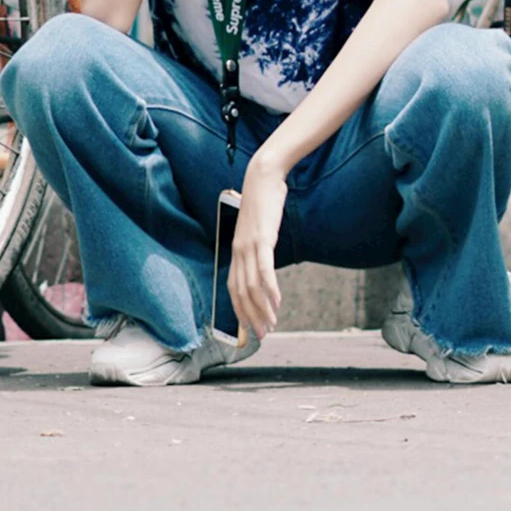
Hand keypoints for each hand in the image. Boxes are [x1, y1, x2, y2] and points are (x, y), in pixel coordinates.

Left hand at [228, 153, 286, 340]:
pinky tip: (277, 301)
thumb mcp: (257, 228)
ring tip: (272, 324)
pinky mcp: (263, 238)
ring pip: (252, 286)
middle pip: (242, 293)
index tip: (249, 328)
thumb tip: (263, 261)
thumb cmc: (262, 201)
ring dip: (262, 308)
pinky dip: (270, 288)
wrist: (262, 176)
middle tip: (263, 335)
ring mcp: (249, 246)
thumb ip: (257, 245)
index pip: (233, 289)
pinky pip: (265, 269)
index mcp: (236, 251)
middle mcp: (239, 251)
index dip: (240, 311)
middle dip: (252, 317)